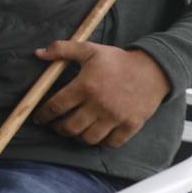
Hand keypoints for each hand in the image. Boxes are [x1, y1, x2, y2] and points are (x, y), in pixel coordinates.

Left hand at [32, 42, 170, 146]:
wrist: (153, 69)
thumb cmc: (118, 60)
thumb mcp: (89, 49)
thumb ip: (62, 49)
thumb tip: (38, 53)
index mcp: (86, 86)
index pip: (56, 106)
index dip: (43, 115)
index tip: (39, 119)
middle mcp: (99, 104)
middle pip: (70, 127)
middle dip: (58, 129)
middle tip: (55, 126)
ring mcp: (116, 117)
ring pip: (88, 138)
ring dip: (77, 137)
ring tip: (73, 130)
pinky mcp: (131, 126)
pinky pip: (111, 143)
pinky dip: (100, 143)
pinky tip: (95, 135)